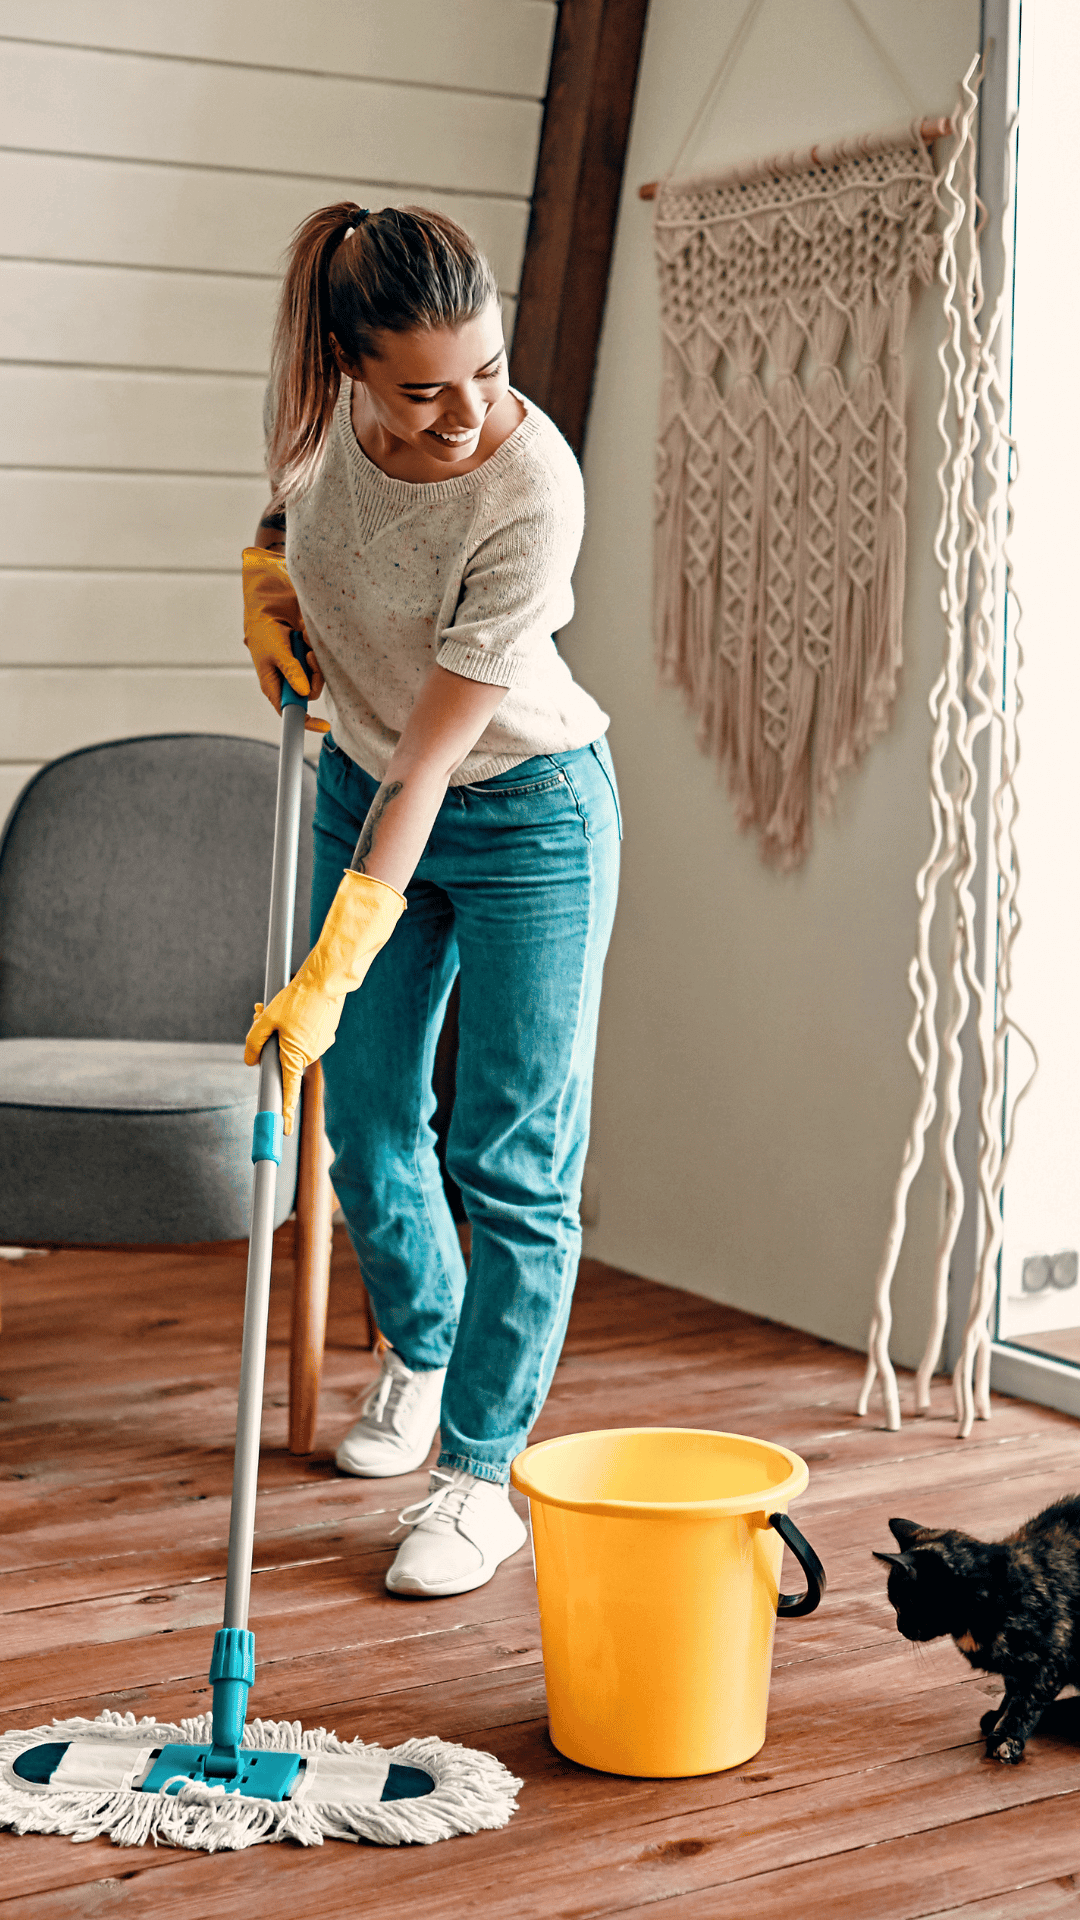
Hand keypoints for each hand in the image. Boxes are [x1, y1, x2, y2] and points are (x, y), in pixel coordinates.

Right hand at [241, 546, 329, 733]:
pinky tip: (308, 640)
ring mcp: (300, 669)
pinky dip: (317, 651)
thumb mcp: (275, 650)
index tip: (323, 726)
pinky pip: (322, 662)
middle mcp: (288, 681)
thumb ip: (291, 671)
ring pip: (318, 678)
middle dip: (313, 677)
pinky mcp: (310, 657)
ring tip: (305, 645)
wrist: (270, 603)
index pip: (289, 712)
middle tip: (308, 658)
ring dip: (315, 662)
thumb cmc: (264, 629)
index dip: (306, 722)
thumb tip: (304, 694)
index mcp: (274, 685)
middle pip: (310, 694)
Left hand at [244, 871, 405, 1130]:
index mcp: (295, 1058)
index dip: (284, 1114)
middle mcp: (309, 1056)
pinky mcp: (323, 1034)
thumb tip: (250, 1060)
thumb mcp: (267, 1018)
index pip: (288, 1093)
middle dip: (269, 1045)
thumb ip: (254, 1041)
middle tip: (258, 1014)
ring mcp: (319, 1045)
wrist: (327, 980)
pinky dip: (293, 1026)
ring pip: (291, 1045)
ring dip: (280, 1032)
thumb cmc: (297, 999)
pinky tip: (293, 1006)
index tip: (284, 1132)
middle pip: (282, 1060)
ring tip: (276, 1006)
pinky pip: (303, 1036)